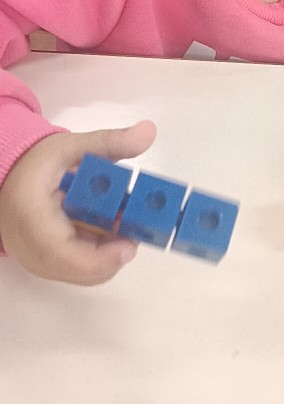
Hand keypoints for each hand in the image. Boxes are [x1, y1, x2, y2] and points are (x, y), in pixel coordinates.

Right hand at [0, 121, 155, 284]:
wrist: (8, 176)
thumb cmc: (38, 163)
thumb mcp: (72, 147)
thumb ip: (111, 142)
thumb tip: (149, 131)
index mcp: (32, 218)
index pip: (65, 253)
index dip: (103, 255)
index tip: (131, 240)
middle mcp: (32, 249)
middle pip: (82, 269)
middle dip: (115, 251)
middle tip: (133, 225)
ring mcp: (39, 262)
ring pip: (84, 272)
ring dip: (110, 250)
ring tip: (120, 220)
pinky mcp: (47, 265)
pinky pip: (79, 268)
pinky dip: (100, 251)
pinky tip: (106, 226)